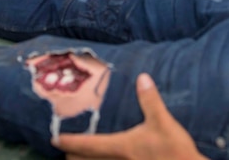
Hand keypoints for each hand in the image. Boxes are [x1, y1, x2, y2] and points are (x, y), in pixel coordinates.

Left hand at [53, 73, 205, 159]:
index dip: (69, 142)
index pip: (87, 144)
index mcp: (120, 147)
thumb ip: (150, 100)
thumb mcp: (163, 122)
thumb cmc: (174, 151)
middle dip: (73, 157)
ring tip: (79, 157)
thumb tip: (142, 77)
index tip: (54, 139)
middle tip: (65, 150)